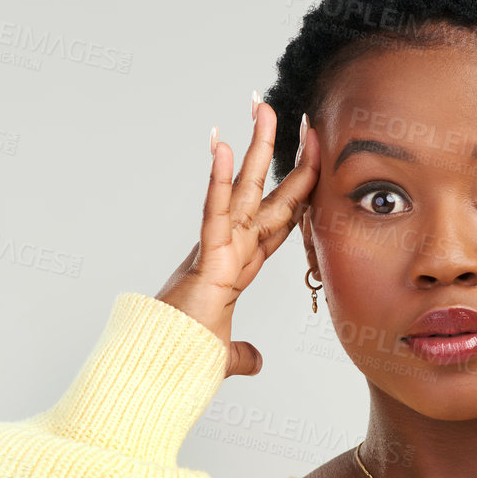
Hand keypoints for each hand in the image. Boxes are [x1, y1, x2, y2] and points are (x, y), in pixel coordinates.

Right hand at [155, 100, 317, 376]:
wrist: (163, 371)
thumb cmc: (185, 357)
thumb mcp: (225, 353)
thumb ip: (242, 353)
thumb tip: (255, 362)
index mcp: (242, 263)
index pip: (281, 216)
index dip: (300, 186)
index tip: (313, 155)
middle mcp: (232, 247)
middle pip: (265, 190)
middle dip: (278, 150)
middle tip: (282, 109)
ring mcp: (219, 248)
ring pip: (243, 189)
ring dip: (255, 147)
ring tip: (260, 107)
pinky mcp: (205, 257)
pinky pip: (215, 211)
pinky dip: (219, 179)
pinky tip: (221, 145)